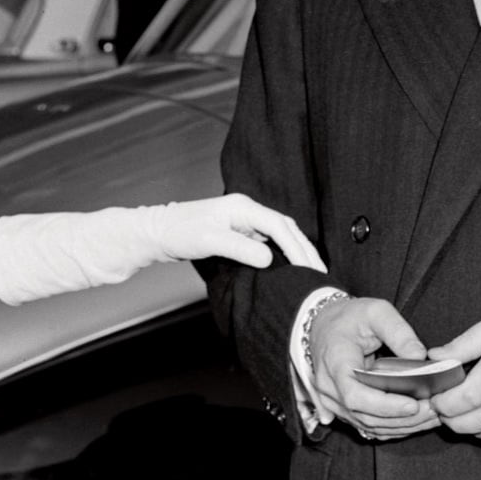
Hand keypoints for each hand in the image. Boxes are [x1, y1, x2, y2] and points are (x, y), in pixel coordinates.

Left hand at [154, 194, 325, 271]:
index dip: (297, 248)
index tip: (310, 268)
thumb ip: (240, 248)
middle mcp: (247, 211)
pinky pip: (270, 241)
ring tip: (312, 271)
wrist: (160, 232)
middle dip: (305, 249)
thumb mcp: (210, 240)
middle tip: (320, 272)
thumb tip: (269, 259)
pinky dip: (284, 252)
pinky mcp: (240, 232)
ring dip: (297, 251)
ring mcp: (245, 221)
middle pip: (286, 228)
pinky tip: (290, 267)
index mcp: (243, 207)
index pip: (280, 226)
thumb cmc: (180, 232)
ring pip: (280, 234)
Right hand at [310, 295, 440, 440]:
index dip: (385, 405)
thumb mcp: (375, 311)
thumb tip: (419, 357)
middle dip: (402, 418)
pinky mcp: (342, 410)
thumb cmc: (349, 318)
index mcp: (334, 362)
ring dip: (401, 426)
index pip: (355, 395)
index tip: (413, 404)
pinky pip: (367, 427)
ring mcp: (333, 402)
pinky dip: (393, 427)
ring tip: (431, 416)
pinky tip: (415, 421)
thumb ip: (398, 331)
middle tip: (433, 410)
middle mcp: (329, 388)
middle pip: (365, 416)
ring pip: (368, 426)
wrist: (322, 325)